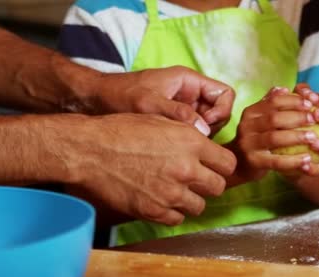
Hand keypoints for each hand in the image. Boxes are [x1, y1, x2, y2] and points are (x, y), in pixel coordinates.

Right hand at [65, 113, 236, 224]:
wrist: (90, 150)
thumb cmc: (122, 130)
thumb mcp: (161, 120)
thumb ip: (189, 135)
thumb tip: (208, 147)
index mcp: (191, 142)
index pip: (228, 163)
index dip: (221, 165)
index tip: (213, 167)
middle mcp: (186, 168)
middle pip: (218, 187)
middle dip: (209, 184)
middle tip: (195, 180)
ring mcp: (170, 192)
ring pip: (199, 206)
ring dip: (190, 199)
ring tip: (174, 189)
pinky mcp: (154, 210)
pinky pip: (177, 219)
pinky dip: (172, 212)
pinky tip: (161, 199)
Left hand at [86, 66, 234, 135]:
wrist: (94, 101)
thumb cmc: (118, 95)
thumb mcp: (148, 103)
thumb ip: (176, 113)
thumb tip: (204, 131)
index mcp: (189, 81)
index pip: (225, 94)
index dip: (222, 111)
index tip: (206, 126)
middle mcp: (190, 95)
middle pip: (219, 114)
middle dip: (212, 129)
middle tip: (193, 141)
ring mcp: (183, 110)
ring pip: (207, 128)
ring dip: (200, 140)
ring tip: (180, 147)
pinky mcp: (174, 124)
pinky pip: (192, 135)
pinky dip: (189, 145)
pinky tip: (174, 152)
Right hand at [235, 86, 318, 178]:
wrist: (240, 163)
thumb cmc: (257, 138)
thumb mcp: (261, 119)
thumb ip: (271, 104)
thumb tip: (285, 89)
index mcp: (251, 112)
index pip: (273, 102)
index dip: (293, 101)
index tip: (311, 103)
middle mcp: (246, 126)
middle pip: (274, 118)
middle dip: (297, 117)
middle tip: (315, 119)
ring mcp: (248, 144)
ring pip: (275, 138)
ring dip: (297, 137)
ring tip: (314, 138)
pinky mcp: (253, 162)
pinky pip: (276, 161)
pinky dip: (293, 161)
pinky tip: (307, 159)